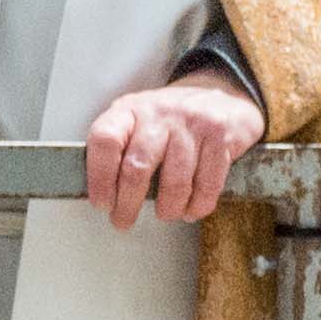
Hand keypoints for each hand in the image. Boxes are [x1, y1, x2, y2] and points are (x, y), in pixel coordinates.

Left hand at [84, 70, 266, 226]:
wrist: (220, 98)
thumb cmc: (169, 121)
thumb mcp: (137, 122)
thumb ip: (119, 149)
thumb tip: (104, 196)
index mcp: (130, 110)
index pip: (105, 140)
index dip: (99, 177)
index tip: (102, 203)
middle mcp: (160, 113)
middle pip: (137, 167)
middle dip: (128, 204)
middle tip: (123, 221)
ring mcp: (192, 123)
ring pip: (175, 182)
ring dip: (168, 209)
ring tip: (166, 214)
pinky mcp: (221, 136)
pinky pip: (207, 185)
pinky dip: (197, 206)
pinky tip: (191, 209)